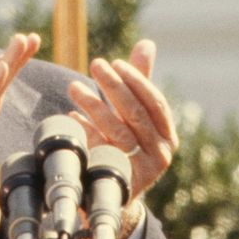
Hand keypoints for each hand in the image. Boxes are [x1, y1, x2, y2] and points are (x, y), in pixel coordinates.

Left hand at [66, 39, 177, 210]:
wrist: (112, 194)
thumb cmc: (125, 145)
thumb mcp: (134, 114)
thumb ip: (141, 81)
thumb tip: (147, 43)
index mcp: (167, 135)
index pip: (155, 101)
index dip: (136, 80)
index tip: (115, 62)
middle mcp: (161, 154)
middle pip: (136, 114)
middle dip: (114, 87)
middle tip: (95, 64)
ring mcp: (141, 171)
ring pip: (116, 132)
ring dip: (94, 106)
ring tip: (73, 87)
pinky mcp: (118, 183)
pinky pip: (99, 151)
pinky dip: (85, 132)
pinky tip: (70, 116)